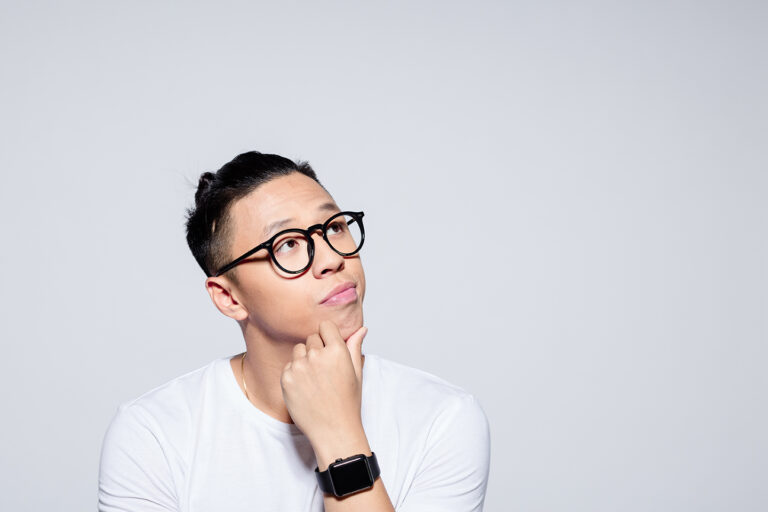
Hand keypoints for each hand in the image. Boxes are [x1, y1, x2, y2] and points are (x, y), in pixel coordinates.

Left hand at [280, 320, 367, 446]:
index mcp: (337, 351)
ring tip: (315, 379)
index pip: (325, 326)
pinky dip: (295, 373)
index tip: (330, 348)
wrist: (333, 430)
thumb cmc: (347, 403)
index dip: (328, 336)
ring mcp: (300, 367)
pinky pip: (288, 366)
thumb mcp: (356, 373)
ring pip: (298, 350)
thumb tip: (362, 328)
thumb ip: (355, 347)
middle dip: (317, 349)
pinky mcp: (286, 378)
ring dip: (304, 359)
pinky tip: (305, 388)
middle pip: (311, 338)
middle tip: (325, 371)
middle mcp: (317, 356)